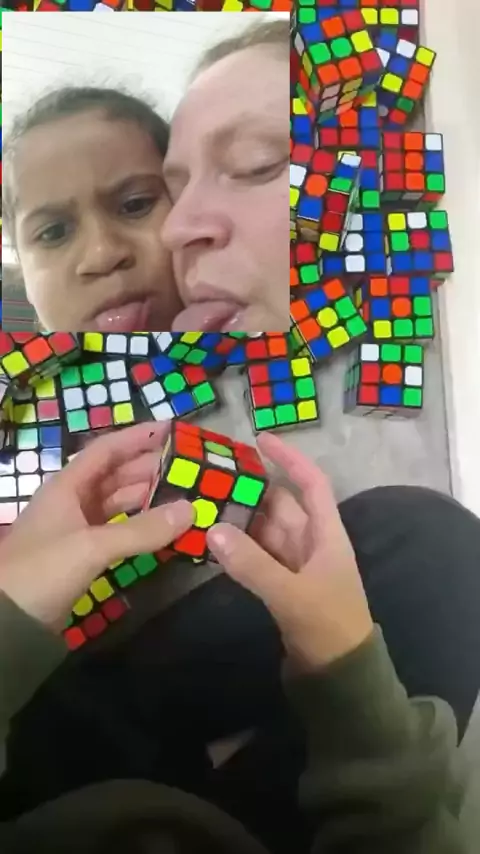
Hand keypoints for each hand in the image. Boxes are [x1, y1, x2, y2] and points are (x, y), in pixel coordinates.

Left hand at [0, 422, 193, 631]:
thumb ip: (141, 530)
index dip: (137, 437)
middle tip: (187, 466)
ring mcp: (75, 528)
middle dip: (149, 468)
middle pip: (114, 474)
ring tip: (182, 493)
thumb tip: (191, 510)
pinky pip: (117, 529)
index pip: (106, 449)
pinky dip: (139, 525)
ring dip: (147, 497)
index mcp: (67, 486)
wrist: (7, 621)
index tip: (171, 429)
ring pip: (117, 502)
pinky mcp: (81, 554)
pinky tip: (161, 526)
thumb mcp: (92, 546)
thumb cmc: (43, 570)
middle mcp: (71, 500)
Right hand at [207, 432, 372, 670]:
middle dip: (251, 490)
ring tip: (203, 503)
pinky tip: (212, 543)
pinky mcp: (282, 586)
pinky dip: (238, 549)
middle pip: (281, 506)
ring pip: (265, 532)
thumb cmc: (327, 626)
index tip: (260, 439)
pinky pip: (258, 556)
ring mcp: (296, 565)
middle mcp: (312, 543)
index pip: (311, 484)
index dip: (290, 459)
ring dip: (240, 521)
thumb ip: (252, 564)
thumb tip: (212, 530)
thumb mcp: (291, 594)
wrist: (338, 675)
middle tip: (213, 476)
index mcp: (326, 535)